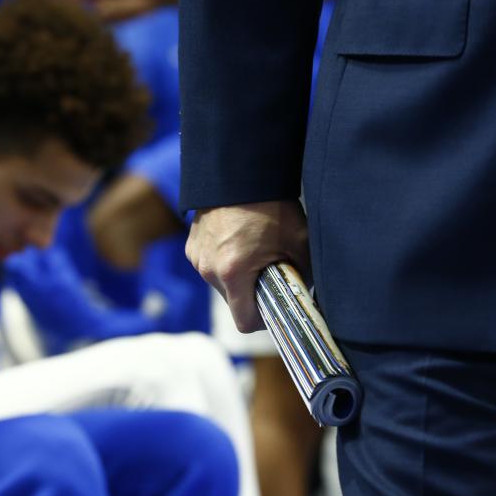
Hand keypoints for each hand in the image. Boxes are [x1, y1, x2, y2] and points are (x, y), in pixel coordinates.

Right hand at [186, 200, 309, 332]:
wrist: (243, 173)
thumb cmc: (273, 207)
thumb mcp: (298, 244)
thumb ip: (301, 278)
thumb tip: (303, 296)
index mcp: (233, 273)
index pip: (244, 322)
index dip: (263, 320)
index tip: (274, 307)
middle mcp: (209, 268)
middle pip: (233, 302)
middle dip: (252, 293)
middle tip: (270, 271)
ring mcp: (197, 257)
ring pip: (221, 284)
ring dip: (237, 277)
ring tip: (253, 251)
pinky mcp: (192, 245)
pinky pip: (211, 265)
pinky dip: (225, 260)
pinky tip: (239, 240)